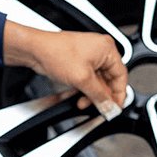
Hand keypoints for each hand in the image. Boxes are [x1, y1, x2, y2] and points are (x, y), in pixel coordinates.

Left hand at [3, 22, 127, 119]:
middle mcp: (100, 50)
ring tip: (83, 102)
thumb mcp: (82, 79)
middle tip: (99, 107)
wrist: (35, 50)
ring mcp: (88, 55)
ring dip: (91, 94)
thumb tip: (109, 106)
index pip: (121, 76)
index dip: (119, 94)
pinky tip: (77, 96)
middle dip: (101, 95)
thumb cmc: (56, 53)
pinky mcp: (78, 61)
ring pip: (97, 81)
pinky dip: (83, 88)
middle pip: (108, 80)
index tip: (115, 107)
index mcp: (107, 49)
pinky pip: (87, 78)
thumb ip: (99, 95)